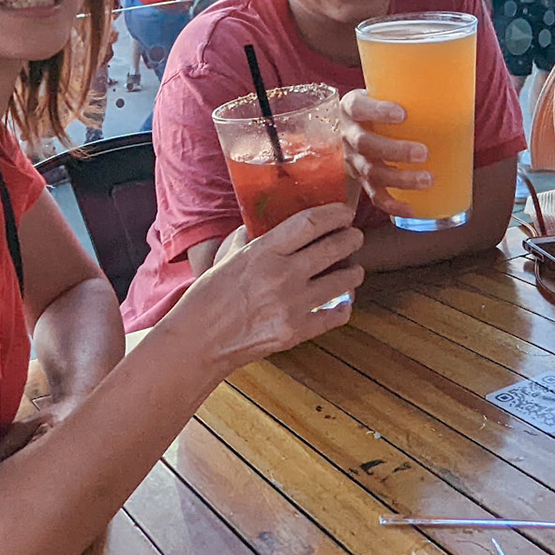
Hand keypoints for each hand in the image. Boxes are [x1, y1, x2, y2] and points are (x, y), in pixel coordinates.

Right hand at [177, 202, 364, 367]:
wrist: (199, 342)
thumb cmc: (208, 297)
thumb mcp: (226, 257)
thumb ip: (247, 238)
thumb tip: (261, 222)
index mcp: (262, 252)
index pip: (310, 223)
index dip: (334, 213)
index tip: (345, 212)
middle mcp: (281, 276)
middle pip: (334, 248)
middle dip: (352, 239)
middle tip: (355, 237)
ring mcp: (291, 306)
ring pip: (343, 282)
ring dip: (353, 273)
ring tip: (353, 270)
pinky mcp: (295, 332)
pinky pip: (335, 316)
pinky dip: (343, 308)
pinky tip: (342, 304)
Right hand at [340, 88, 426, 218]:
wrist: (354, 128)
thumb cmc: (379, 108)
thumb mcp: (386, 94)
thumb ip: (411, 93)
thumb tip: (460, 92)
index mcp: (351, 109)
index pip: (358, 108)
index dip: (377, 111)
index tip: (402, 114)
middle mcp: (349, 135)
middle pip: (365, 144)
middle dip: (395, 150)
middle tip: (423, 152)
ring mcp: (354, 160)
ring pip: (372, 172)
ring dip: (400, 179)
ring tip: (427, 180)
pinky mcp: (362, 181)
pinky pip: (375, 196)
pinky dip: (394, 205)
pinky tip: (413, 209)